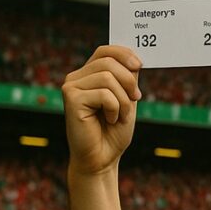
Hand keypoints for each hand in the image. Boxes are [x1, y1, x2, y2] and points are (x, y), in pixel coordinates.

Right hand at [62, 45, 142, 175]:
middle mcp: (75, 78)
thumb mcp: (127, 100)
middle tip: (136, 99)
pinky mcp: (71, 98)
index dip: (124, 53)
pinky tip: (109, 120)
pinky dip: (115, 108)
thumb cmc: (114, 132)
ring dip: (123, 99)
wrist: (102, 158)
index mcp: (88, 75)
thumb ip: (127, 79)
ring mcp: (71, 87)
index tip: (139, 65)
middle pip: (109, 62)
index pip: (104, 51)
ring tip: (120, 115)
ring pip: (108, 77)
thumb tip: (134, 58)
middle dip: (129, 81)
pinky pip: (104, 94)